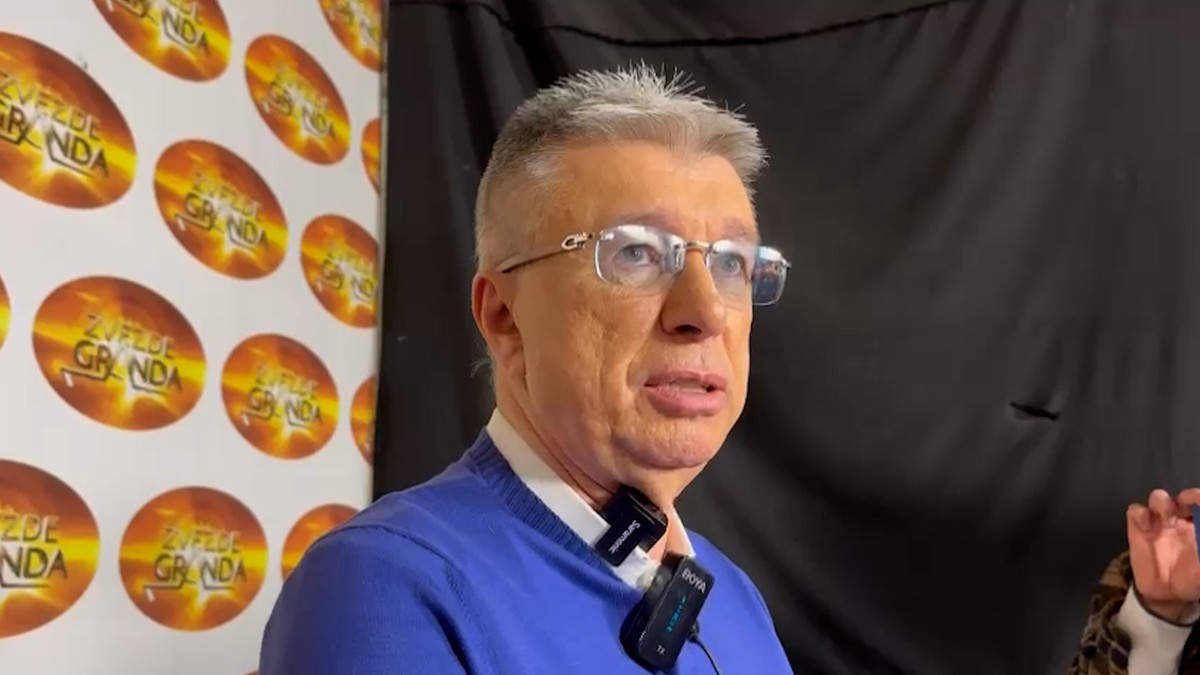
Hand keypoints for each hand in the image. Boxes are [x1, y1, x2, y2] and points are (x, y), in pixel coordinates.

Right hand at [1127, 488, 1199, 621]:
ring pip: (1159, 498)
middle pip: (1184, 497)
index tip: (1197, 504)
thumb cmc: (1192, 581)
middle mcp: (1182, 520)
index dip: (1199, 499)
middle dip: (1186, 498)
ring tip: (1164, 514)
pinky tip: (1145, 526)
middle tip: (1184, 509)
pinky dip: (1140, 513)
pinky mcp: (1138, 529)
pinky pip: (1136, 511)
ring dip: (1161, 501)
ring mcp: (1159, 523)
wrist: (1165, 596)